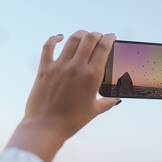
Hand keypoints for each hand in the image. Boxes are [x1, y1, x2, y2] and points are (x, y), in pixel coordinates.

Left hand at [7, 31, 119, 161]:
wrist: (46, 127)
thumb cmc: (72, 121)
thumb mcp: (94, 111)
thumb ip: (108, 102)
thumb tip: (117, 99)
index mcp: (92, 76)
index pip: (103, 47)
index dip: (109, 38)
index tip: (111, 37)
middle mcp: (76, 67)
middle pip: (89, 39)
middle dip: (97, 34)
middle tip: (99, 37)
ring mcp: (59, 66)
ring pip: (72, 39)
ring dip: (81, 34)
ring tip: (84, 36)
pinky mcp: (44, 68)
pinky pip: (49, 46)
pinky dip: (55, 39)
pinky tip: (60, 37)